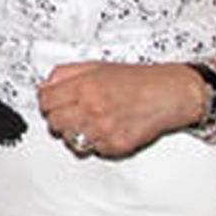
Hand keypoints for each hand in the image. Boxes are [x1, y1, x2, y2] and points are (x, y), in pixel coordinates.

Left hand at [39, 61, 206, 158]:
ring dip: (75, 132)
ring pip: (70, 140)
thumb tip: (47, 83)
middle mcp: (92, 109)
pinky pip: (93, 150)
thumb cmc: (139, 80)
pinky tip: (105, 129)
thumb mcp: (97, 66)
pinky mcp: (116, 146)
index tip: (51, 102)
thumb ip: (67, 73)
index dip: (47, 101)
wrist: (169, 94)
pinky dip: (96, 142)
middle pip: (53, 123)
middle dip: (58, 118)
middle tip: (68, 113)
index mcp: (85, 87)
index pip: (45, 101)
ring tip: (88, 122)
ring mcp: (103, 130)